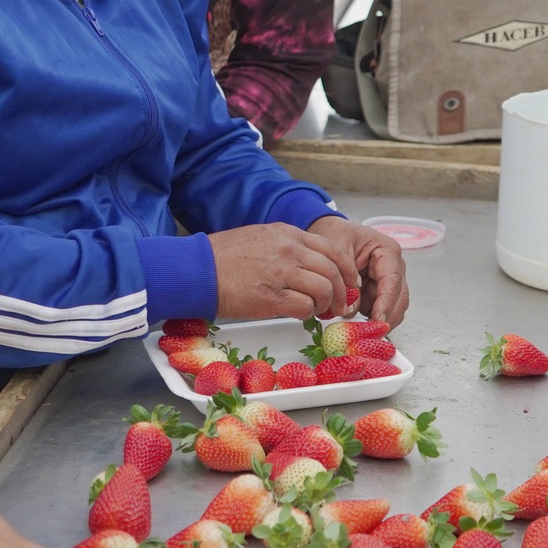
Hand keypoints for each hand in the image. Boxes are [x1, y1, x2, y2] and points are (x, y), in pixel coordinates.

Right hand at [207, 221, 357, 320]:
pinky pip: (305, 307)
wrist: (197, 269)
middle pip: (333, 271)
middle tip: (340, 305)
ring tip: (318, 311)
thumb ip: (287, 246)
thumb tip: (309, 265)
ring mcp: (281, 272)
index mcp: (287, 234)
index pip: (333, 249)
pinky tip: (300, 314)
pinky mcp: (272, 297)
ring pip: (324, 289)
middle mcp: (289, 250)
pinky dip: (308, 313)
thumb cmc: (223, 257)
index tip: (350, 282)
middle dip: (343, 292)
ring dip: (326, 304)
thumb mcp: (260, 237)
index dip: (347, 269)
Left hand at [308, 216, 409, 326]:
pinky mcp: (377, 292)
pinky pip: (377, 310)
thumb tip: (350, 308)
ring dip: (377, 319)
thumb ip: (344, 277)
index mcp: (387, 251)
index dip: (386, 303)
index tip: (378, 319)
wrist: (328, 230)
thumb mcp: (336, 248)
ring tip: (359, 329)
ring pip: (391, 308)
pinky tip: (357, 324)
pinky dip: (368, 318)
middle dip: (386, 317)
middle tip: (371, 333)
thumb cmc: (335, 233)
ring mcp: (387, 281)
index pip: (392, 281)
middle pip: (399, 298)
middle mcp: (393, 267)